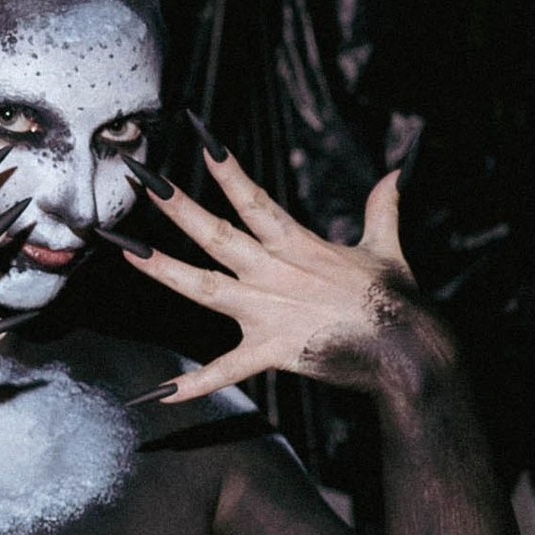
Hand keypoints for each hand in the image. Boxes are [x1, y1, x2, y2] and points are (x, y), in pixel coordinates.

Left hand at [122, 155, 428, 401]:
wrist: (406, 349)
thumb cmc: (395, 301)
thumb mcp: (386, 247)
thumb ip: (382, 208)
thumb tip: (394, 175)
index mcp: (297, 246)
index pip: (254, 199)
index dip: (228, 170)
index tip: (202, 140)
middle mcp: (274, 273)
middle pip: (216, 234)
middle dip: (176, 206)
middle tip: (143, 181)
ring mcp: (267, 311)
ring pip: (204, 287)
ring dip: (164, 270)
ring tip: (128, 251)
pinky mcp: (271, 350)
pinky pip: (226, 369)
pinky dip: (195, 383)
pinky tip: (162, 393)